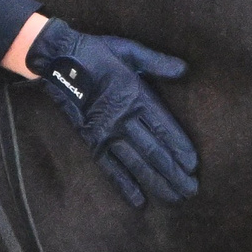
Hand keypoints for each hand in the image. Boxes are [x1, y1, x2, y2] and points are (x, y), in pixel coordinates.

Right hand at [23, 18, 199, 207]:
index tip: (193, 166)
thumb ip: (157, 63)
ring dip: (156, 182)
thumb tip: (184, 70)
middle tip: (190, 191)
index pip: (163, 128)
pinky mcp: (92, 141)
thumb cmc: (98, 53)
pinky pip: (110, 167)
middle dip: (173, 173)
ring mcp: (106, 133)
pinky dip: (124, 185)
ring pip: (136, 164)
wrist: (58, 61)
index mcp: (136, 96)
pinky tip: (138, 200)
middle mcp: (123, 119)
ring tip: (174, 198)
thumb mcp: (130, 51)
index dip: (179, 148)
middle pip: (153, 152)